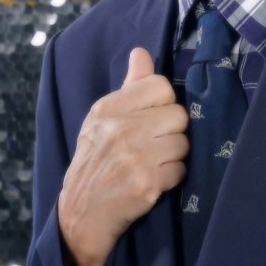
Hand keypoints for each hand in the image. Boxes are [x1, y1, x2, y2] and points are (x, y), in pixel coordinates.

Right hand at [58, 47, 188, 265]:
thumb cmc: (96, 159)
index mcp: (109, 108)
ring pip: (183, 143)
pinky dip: (173, 177)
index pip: (161, 86)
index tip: (152, 117)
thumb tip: (141, 52)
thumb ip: (129, 86)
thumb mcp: (103, 119)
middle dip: (172, 130)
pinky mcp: (148, 183)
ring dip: (174, 155)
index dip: (163, 102)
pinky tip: (154, 180)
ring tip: (154, 162)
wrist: (82, 213)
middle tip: (154, 143)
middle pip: (178, 115)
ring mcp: (135, 157)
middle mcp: (121, 129)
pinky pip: (181, 169)